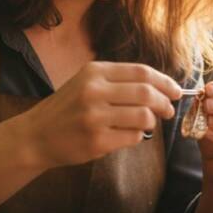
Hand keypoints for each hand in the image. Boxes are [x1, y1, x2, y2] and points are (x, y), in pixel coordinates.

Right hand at [20, 62, 181, 168]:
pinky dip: (137, 136)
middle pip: (146, 93)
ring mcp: (94, 116)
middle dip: (165, 102)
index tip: (176, 90)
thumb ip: (119, 81)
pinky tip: (128, 135)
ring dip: (152, 121)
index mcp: (94, 71)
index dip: (165, 81)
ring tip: (147, 123)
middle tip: (169, 110)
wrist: (36, 135)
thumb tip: (161, 87)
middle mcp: (94, 91)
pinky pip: (133, 137)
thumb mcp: (87, 82)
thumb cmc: (67, 108)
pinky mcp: (96, 140)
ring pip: (143, 116)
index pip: (142, 72)